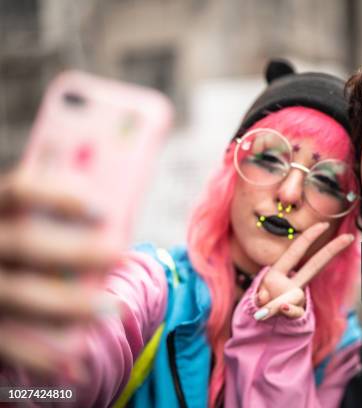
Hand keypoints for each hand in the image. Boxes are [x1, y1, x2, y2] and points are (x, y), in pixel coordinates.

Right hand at [0, 172, 119, 378]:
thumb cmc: (16, 245)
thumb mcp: (20, 222)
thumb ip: (53, 212)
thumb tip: (113, 208)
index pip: (19, 192)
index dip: (59, 196)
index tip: (104, 209)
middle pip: (25, 243)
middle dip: (75, 251)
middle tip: (120, 254)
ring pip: (19, 295)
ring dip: (68, 304)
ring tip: (114, 309)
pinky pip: (5, 343)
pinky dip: (42, 355)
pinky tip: (78, 365)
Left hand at [253, 222, 354, 320]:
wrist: (264, 321)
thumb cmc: (262, 302)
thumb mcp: (259, 297)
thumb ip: (266, 299)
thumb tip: (281, 303)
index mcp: (279, 271)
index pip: (297, 250)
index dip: (309, 237)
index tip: (323, 224)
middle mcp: (292, 282)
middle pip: (316, 264)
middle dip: (332, 250)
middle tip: (349, 237)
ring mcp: (297, 297)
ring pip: (298, 296)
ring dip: (280, 304)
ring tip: (267, 310)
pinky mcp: (296, 312)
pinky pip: (295, 312)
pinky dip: (288, 311)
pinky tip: (281, 309)